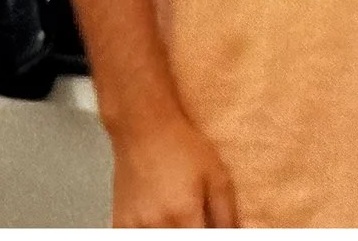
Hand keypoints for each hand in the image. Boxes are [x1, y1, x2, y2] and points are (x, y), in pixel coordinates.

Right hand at [108, 108, 238, 226]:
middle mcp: (157, 225)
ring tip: (178, 215)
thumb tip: (237, 235)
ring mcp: (135, 226)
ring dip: (173, 233)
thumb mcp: (217, 175)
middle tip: (196, 219)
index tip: (212, 230)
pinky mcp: (120, 224)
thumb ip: (227, 214)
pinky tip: (159, 220)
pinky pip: (137, 239)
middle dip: (193, 233)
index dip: (211, 239)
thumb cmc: (181, 147)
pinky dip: (151, 234)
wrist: (143, 128)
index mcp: (183, 214)